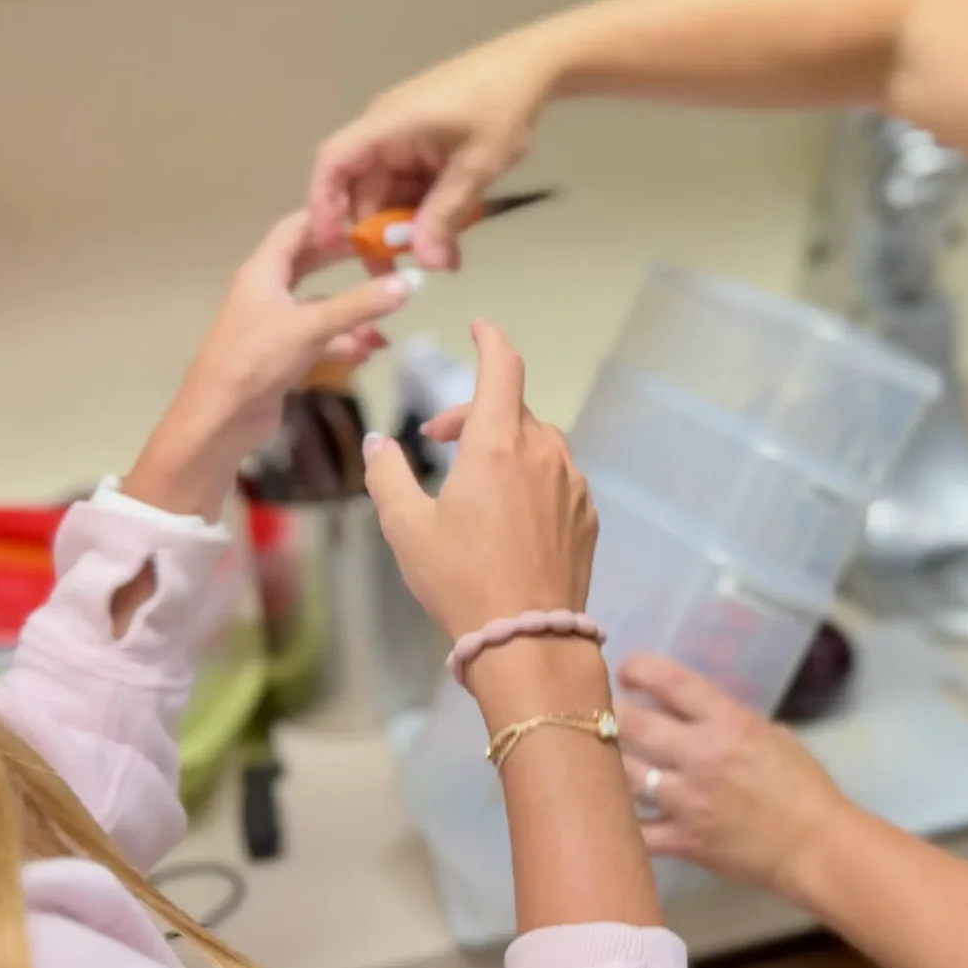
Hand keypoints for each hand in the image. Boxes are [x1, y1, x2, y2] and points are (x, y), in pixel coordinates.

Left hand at [123, 211, 417, 519]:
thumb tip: (410, 283)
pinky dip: (344, 342)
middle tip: (387, 255)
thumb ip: (361, 305)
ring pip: (320, 304)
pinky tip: (368, 352)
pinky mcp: (281, 355)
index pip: (298, 228)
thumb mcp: (311, 326)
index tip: (370, 217)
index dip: (331, 218)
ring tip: (386, 322)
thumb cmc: (255, 360)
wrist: (219, 419)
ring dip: (352, 311)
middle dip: (348, 259)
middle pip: (311, 262)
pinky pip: (319, 338)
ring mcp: (274, 324)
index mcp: (264, 270)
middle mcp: (267, 291)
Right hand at [309, 40, 555, 272]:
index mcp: (387, 126)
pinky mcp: (425, 144)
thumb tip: (426, 265)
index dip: (325, 204)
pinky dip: (430, 209)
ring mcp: (406, 138)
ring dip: (414, 226)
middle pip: (365, 189)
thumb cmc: (501, 108)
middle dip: (384, 233)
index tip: (332, 244)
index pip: (335, 163)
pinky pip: (415, 184)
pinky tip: (455, 235)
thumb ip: (445, 215)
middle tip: (406, 273)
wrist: (533, 67)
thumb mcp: (475, 168)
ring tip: (446, 257)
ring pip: (394, 193)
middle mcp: (386, 131)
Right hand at [362, 319, 596, 649]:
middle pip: (513, 408)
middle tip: (438, 438)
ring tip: (473, 479)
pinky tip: (508, 514)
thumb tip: (380, 442)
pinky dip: (531, 475)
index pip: (502, 368)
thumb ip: (388, 475)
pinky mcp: (587, 515)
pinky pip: (558, 477)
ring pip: (538, 442)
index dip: (490, 340)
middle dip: (474, 412)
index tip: (480, 328)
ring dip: (505, 443)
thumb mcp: (407, 528)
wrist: (530, 640)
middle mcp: (543, 454)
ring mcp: (573, 484)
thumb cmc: (460, 580)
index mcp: (498, 444)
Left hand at [614, 655, 853, 899]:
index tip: (627, 670)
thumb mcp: (772, 734)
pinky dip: (620, 821)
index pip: (671, 681)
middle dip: (608, 713)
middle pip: (631, 724)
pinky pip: (635, 831)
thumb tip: (694, 714)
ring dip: (608, 763)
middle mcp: (700, 756)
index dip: (640, 668)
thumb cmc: (803, 785)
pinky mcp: (682, 841)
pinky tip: (613, 812)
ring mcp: (686, 801)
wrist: (815, 846)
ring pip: (621, 774)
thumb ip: (729, 720)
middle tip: (601, 714)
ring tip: (601, 759)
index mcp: (728, 723)